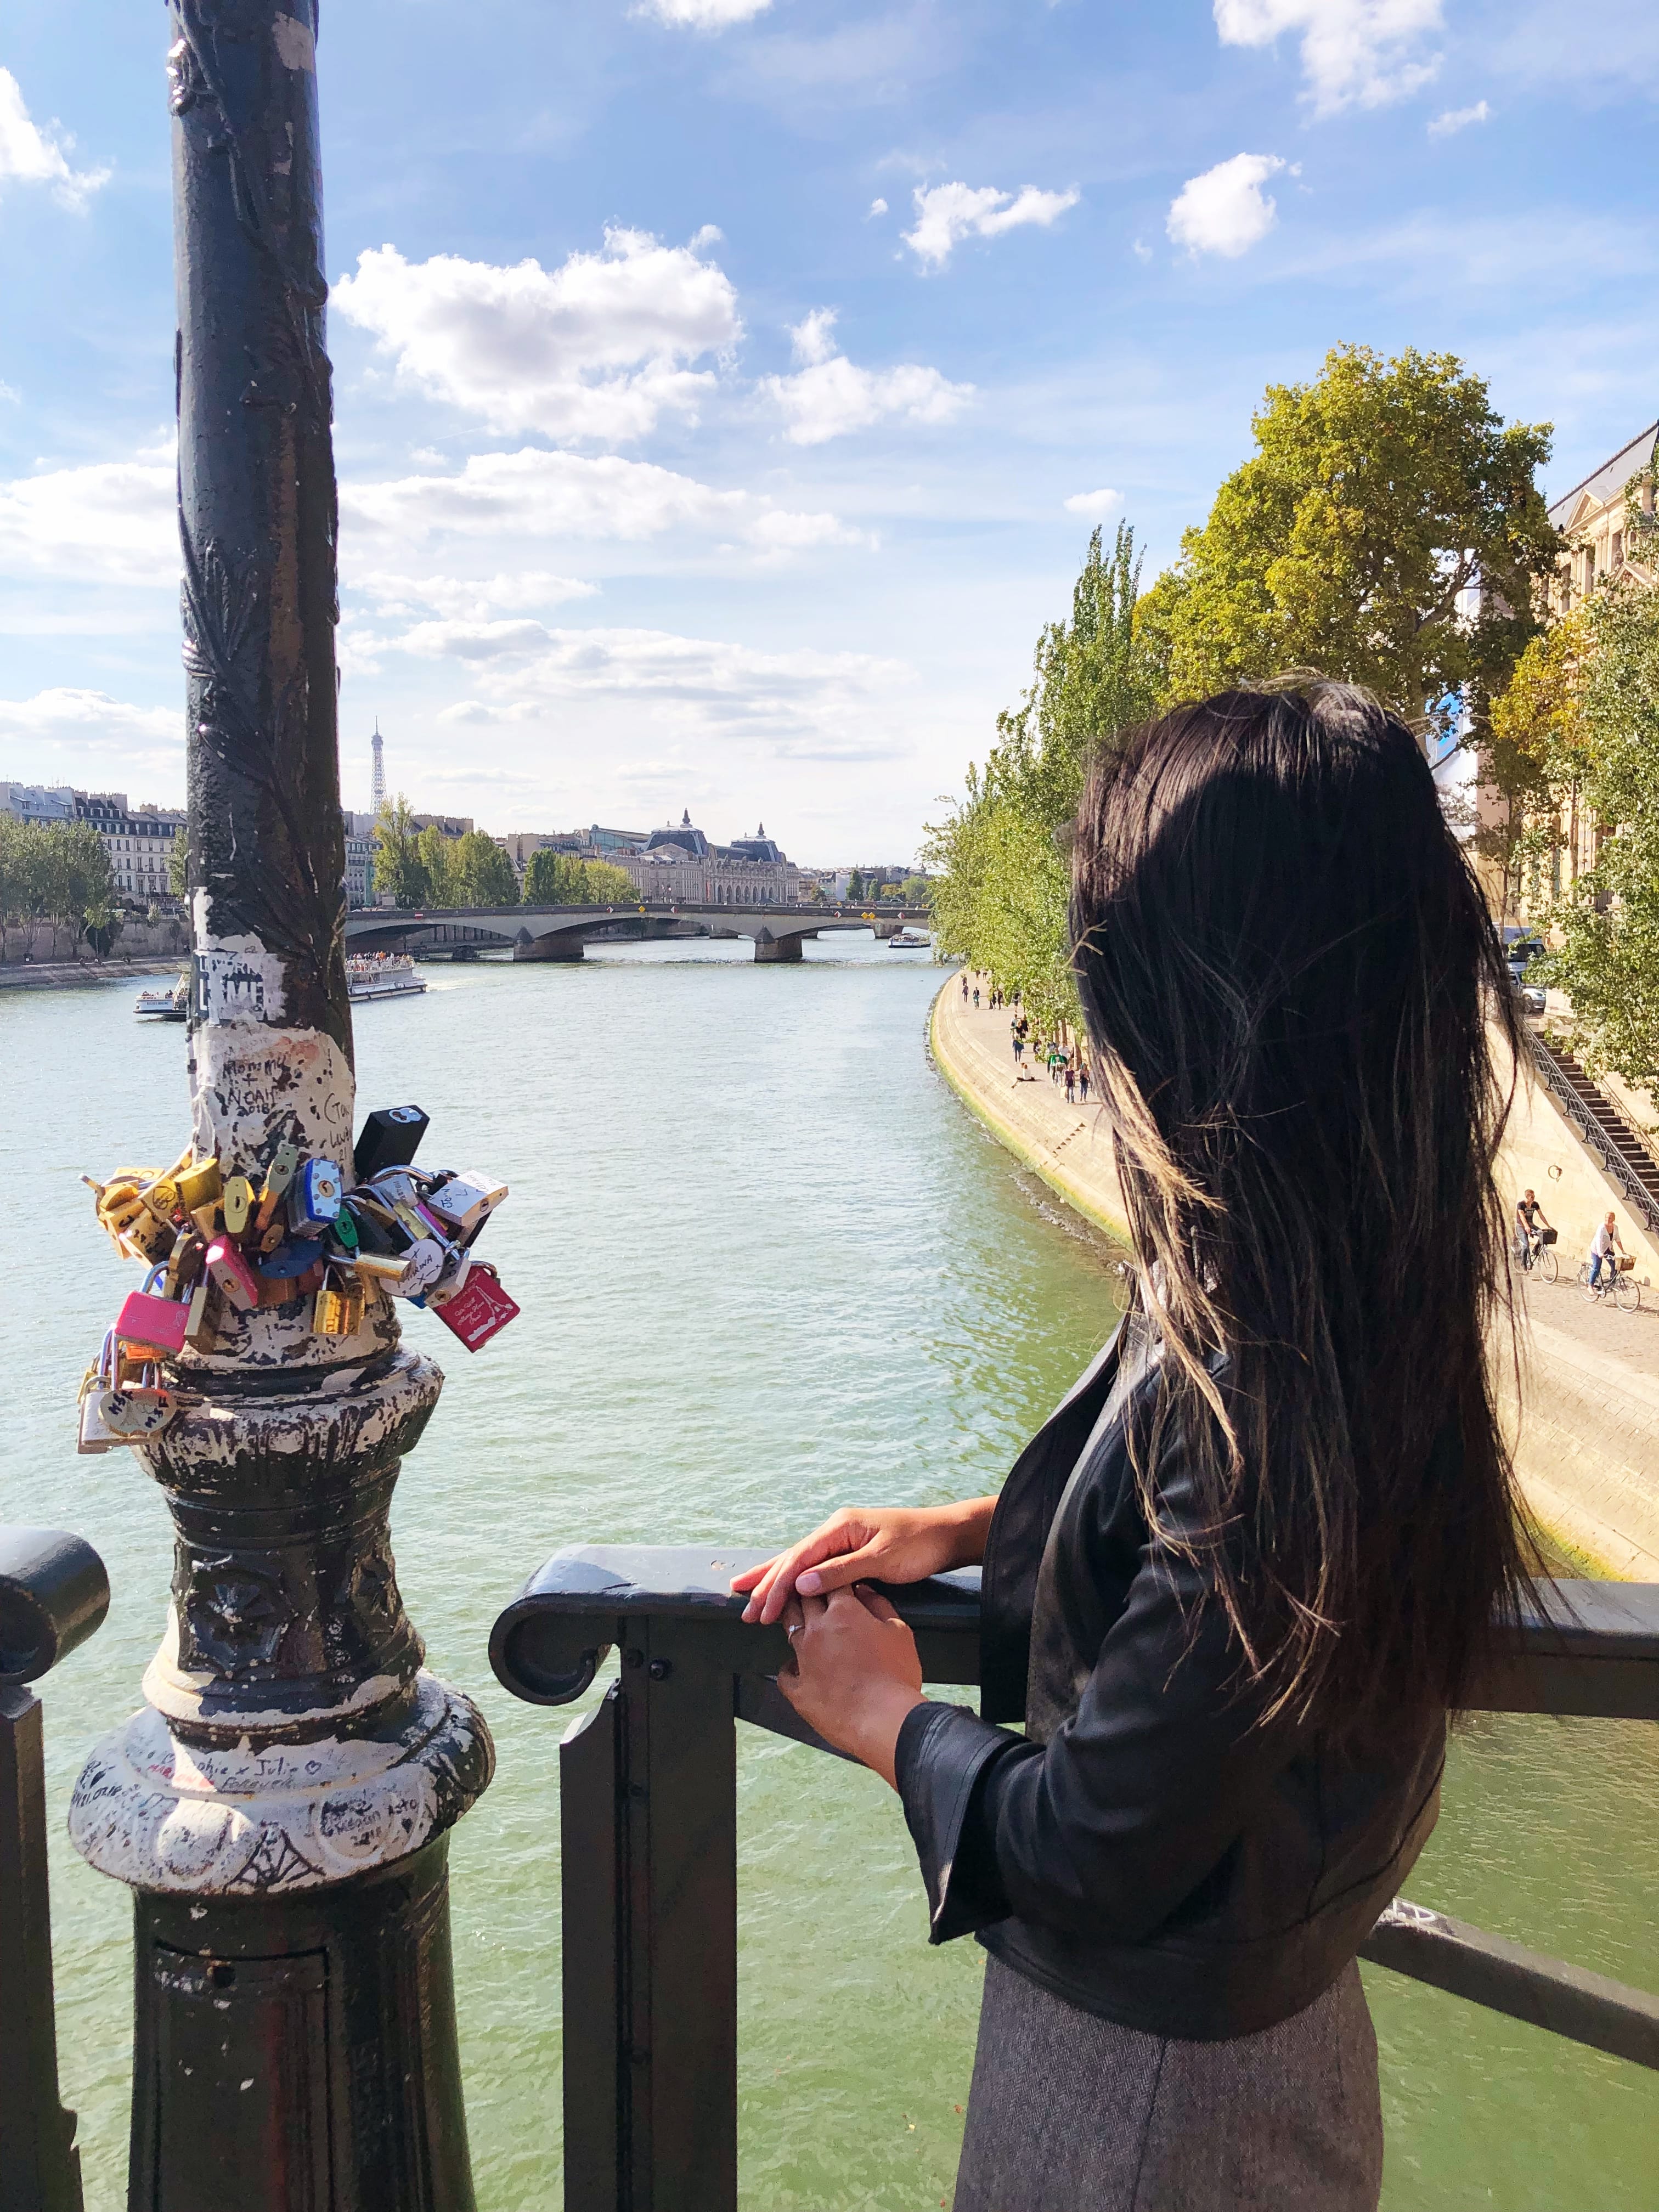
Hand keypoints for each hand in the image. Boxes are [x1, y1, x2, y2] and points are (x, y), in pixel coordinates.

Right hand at [732, 1500, 993, 1624]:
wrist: (946, 1535)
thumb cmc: (918, 1545)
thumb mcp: (881, 1560)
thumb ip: (841, 1572)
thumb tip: (802, 1583)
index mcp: (840, 1527)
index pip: (799, 1558)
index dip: (777, 1585)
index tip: (763, 1609)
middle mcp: (836, 1529)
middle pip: (792, 1558)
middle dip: (766, 1584)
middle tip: (744, 1609)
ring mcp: (841, 1538)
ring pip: (799, 1562)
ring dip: (774, 1581)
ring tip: (748, 1594)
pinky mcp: (849, 1550)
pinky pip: (814, 1566)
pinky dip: (795, 1579)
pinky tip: (783, 1588)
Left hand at [777, 1586, 925, 1787]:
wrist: (884, 1720)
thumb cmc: (897, 1677)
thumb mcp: (899, 1632)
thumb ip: (879, 1605)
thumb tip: (864, 1590)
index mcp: (844, 1612)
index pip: (831, 1582)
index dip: (833, 1578)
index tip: (834, 1579)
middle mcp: (817, 1630)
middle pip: (803, 1599)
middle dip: (807, 1591)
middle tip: (811, 1591)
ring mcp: (803, 1660)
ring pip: (789, 1629)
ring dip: (794, 1622)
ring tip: (802, 1622)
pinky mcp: (798, 1689)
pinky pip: (785, 1673)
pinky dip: (790, 1667)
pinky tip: (798, 1668)